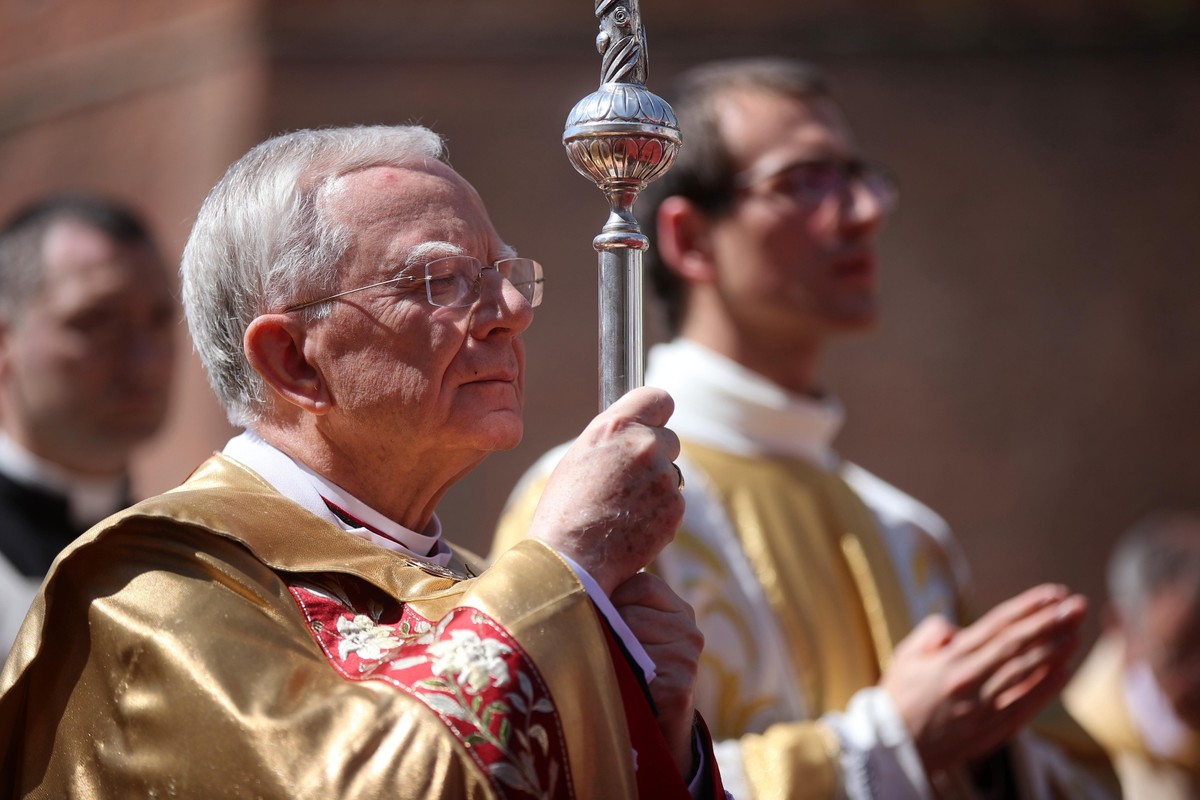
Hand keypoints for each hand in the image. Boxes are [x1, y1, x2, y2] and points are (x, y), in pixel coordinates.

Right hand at [529, 387, 682, 594]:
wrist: (572, 561)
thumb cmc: (564, 511)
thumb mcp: (580, 458)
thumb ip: (613, 439)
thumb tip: (634, 433)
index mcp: (614, 426)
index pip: (657, 398)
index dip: (656, 413)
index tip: (653, 423)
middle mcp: (643, 444)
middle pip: (669, 438)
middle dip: (656, 457)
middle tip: (629, 481)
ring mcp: (663, 476)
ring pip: (671, 474)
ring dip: (657, 488)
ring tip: (623, 510)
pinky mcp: (675, 507)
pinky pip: (674, 503)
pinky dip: (660, 515)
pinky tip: (633, 527)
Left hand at [611, 572, 702, 777]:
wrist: (653, 725)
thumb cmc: (632, 668)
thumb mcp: (633, 629)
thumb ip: (619, 602)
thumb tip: (577, 573)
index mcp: (680, 610)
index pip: (642, 583)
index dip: (614, 596)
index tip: (600, 615)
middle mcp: (690, 631)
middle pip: (630, 613)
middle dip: (606, 627)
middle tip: (597, 646)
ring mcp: (687, 660)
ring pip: (627, 640)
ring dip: (609, 653)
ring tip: (608, 667)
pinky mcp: (679, 688)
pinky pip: (633, 671)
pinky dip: (618, 678)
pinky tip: (619, 685)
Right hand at [880, 583, 1085, 772]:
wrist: (894, 748)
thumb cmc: (899, 696)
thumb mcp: (905, 655)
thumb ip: (932, 633)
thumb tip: (956, 627)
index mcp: (951, 659)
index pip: (997, 626)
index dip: (1028, 608)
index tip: (1053, 594)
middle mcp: (971, 680)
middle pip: (1019, 645)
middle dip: (1051, 623)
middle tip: (1077, 606)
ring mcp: (984, 707)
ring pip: (1027, 673)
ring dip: (1056, 650)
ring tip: (1077, 630)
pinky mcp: (992, 730)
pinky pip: (1026, 705)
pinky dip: (1047, 687)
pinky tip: (1065, 670)